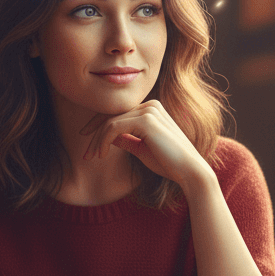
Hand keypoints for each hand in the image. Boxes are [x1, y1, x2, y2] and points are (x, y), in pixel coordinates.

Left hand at [80, 100, 213, 189]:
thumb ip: (125, 139)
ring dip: (97, 140)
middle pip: (112, 115)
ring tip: (91, 157)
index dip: (99, 126)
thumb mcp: (141, 148)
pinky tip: (101, 154)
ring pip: (110, 121)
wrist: (189, 171)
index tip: (88, 142)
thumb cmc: (168, 162)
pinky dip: (103, 141)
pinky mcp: (146, 120)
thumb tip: (106, 136)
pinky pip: (114, 127)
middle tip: (85, 153)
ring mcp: (149, 110)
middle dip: (95, 134)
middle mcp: (150, 105)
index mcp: (151, 109)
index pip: (119, 113)